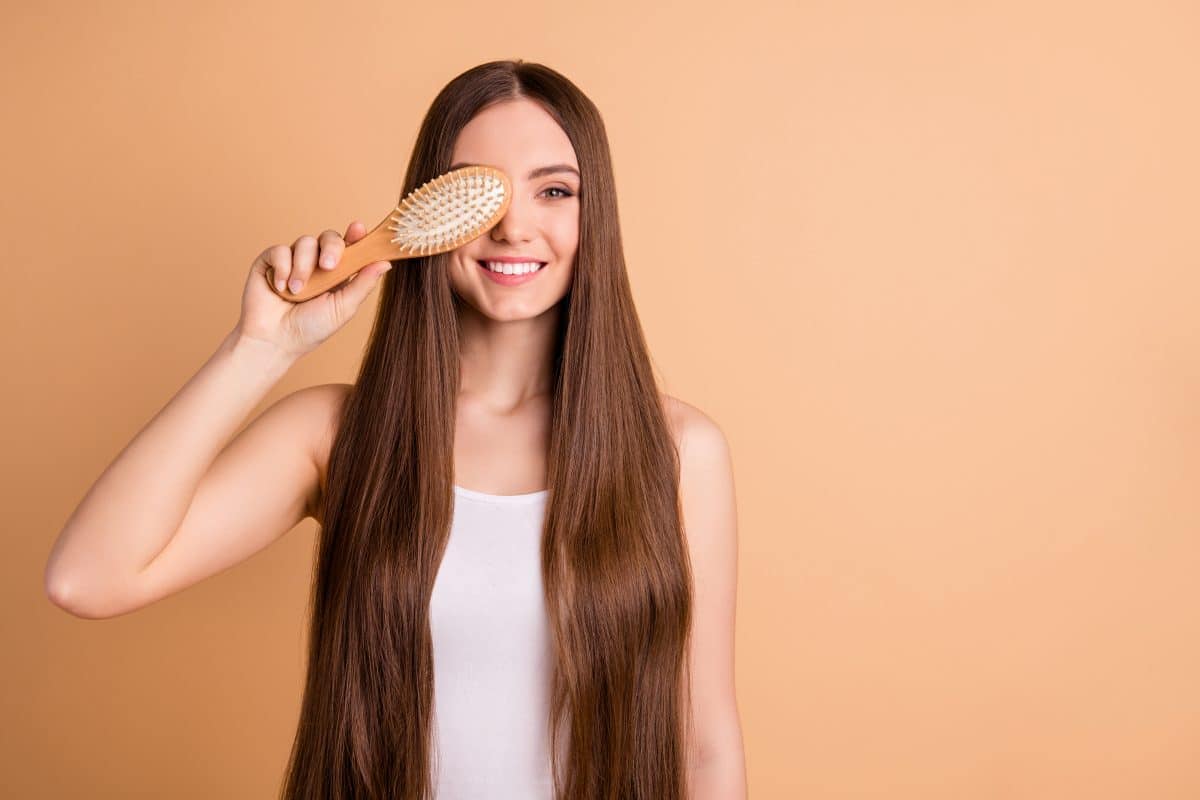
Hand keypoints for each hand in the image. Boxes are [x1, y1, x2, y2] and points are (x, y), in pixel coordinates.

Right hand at [235, 221, 391, 357]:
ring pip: (305, 242)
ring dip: (303, 266)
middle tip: (328, 266)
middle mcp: (316, 263)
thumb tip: (386, 262)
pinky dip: (282, 268)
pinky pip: (279, 250)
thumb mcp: (344, 307)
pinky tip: (280, 288)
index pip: (349, 246)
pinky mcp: (269, 262)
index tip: (358, 229)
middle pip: (329, 238)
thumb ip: (363, 284)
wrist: (276, 340)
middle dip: (331, 248)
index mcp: (338, 273)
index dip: (355, 235)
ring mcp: (293, 261)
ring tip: (298, 291)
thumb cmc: (311, 329)